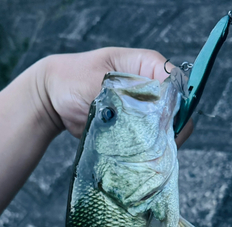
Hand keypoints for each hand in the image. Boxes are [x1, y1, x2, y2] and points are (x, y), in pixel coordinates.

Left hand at [35, 47, 192, 146]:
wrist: (53, 99)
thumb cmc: (72, 80)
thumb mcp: (99, 82)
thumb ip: (127, 94)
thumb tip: (153, 112)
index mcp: (147, 66)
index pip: (177, 85)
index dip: (176, 105)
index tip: (164, 123)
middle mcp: (152, 88)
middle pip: (177, 111)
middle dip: (168, 128)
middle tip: (151, 142)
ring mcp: (146, 110)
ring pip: (166, 130)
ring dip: (157, 142)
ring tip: (140, 149)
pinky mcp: (137, 129)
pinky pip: (150, 142)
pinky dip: (146, 151)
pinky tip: (136, 155)